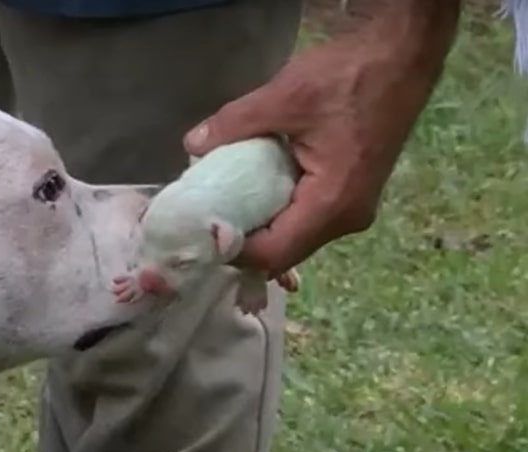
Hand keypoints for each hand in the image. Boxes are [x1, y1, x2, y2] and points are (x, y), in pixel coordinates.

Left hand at [182, 8, 459, 276]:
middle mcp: (346, 218)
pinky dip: (276, 212)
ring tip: (220, 207)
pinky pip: (305, 218)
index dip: (231, 250)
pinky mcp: (350, 194)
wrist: (402, 55)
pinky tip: (249, 193)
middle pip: (283, 252)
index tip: (197, 231)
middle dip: (241, 242)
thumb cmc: (351, 76)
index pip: (272, 254)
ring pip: (294, 237)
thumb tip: (192, 145)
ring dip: (259, 228)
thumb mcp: (284, 96)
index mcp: (332, 205)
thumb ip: (234, 124)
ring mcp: (352, 208)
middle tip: (201, 221)